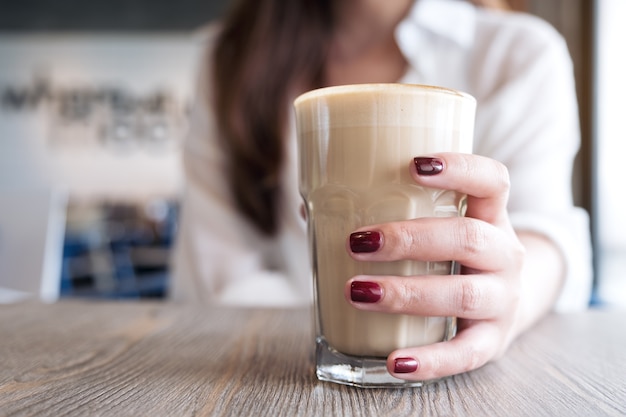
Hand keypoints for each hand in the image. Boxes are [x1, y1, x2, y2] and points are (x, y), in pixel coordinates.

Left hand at [344, 153, 525, 380]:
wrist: (501, 303)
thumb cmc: (451, 255)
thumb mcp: (437, 226)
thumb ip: (384, 211)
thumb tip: (309, 210)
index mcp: (491, 216)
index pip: (492, 181)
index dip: (461, 169)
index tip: (414, 165)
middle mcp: (505, 255)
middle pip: (469, 239)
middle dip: (410, 239)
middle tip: (357, 242)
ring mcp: (503, 300)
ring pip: (462, 295)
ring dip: (407, 293)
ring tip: (357, 290)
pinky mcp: (493, 341)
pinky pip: (465, 353)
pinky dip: (430, 360)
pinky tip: (394, 362)